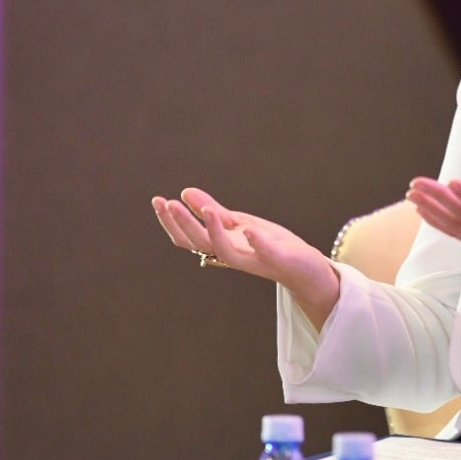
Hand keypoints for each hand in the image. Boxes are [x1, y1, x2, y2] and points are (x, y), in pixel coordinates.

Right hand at [151, 188, 340, 324]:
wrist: (303, 267)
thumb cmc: (269, 244)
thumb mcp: (237, 223)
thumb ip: (211, 210)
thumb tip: (184, 192)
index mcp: (221, 244)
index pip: (188, 237)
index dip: (171, 221)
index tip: (157, 200)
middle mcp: (231, 255)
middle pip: (199, 244)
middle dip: (182, 224)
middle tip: (168, 203)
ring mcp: (252, 259)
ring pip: (224, 251)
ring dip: (213, 232)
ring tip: (206, 210)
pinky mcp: (276, 260)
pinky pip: (263, 253)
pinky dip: (255, 243)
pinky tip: (247, 229)